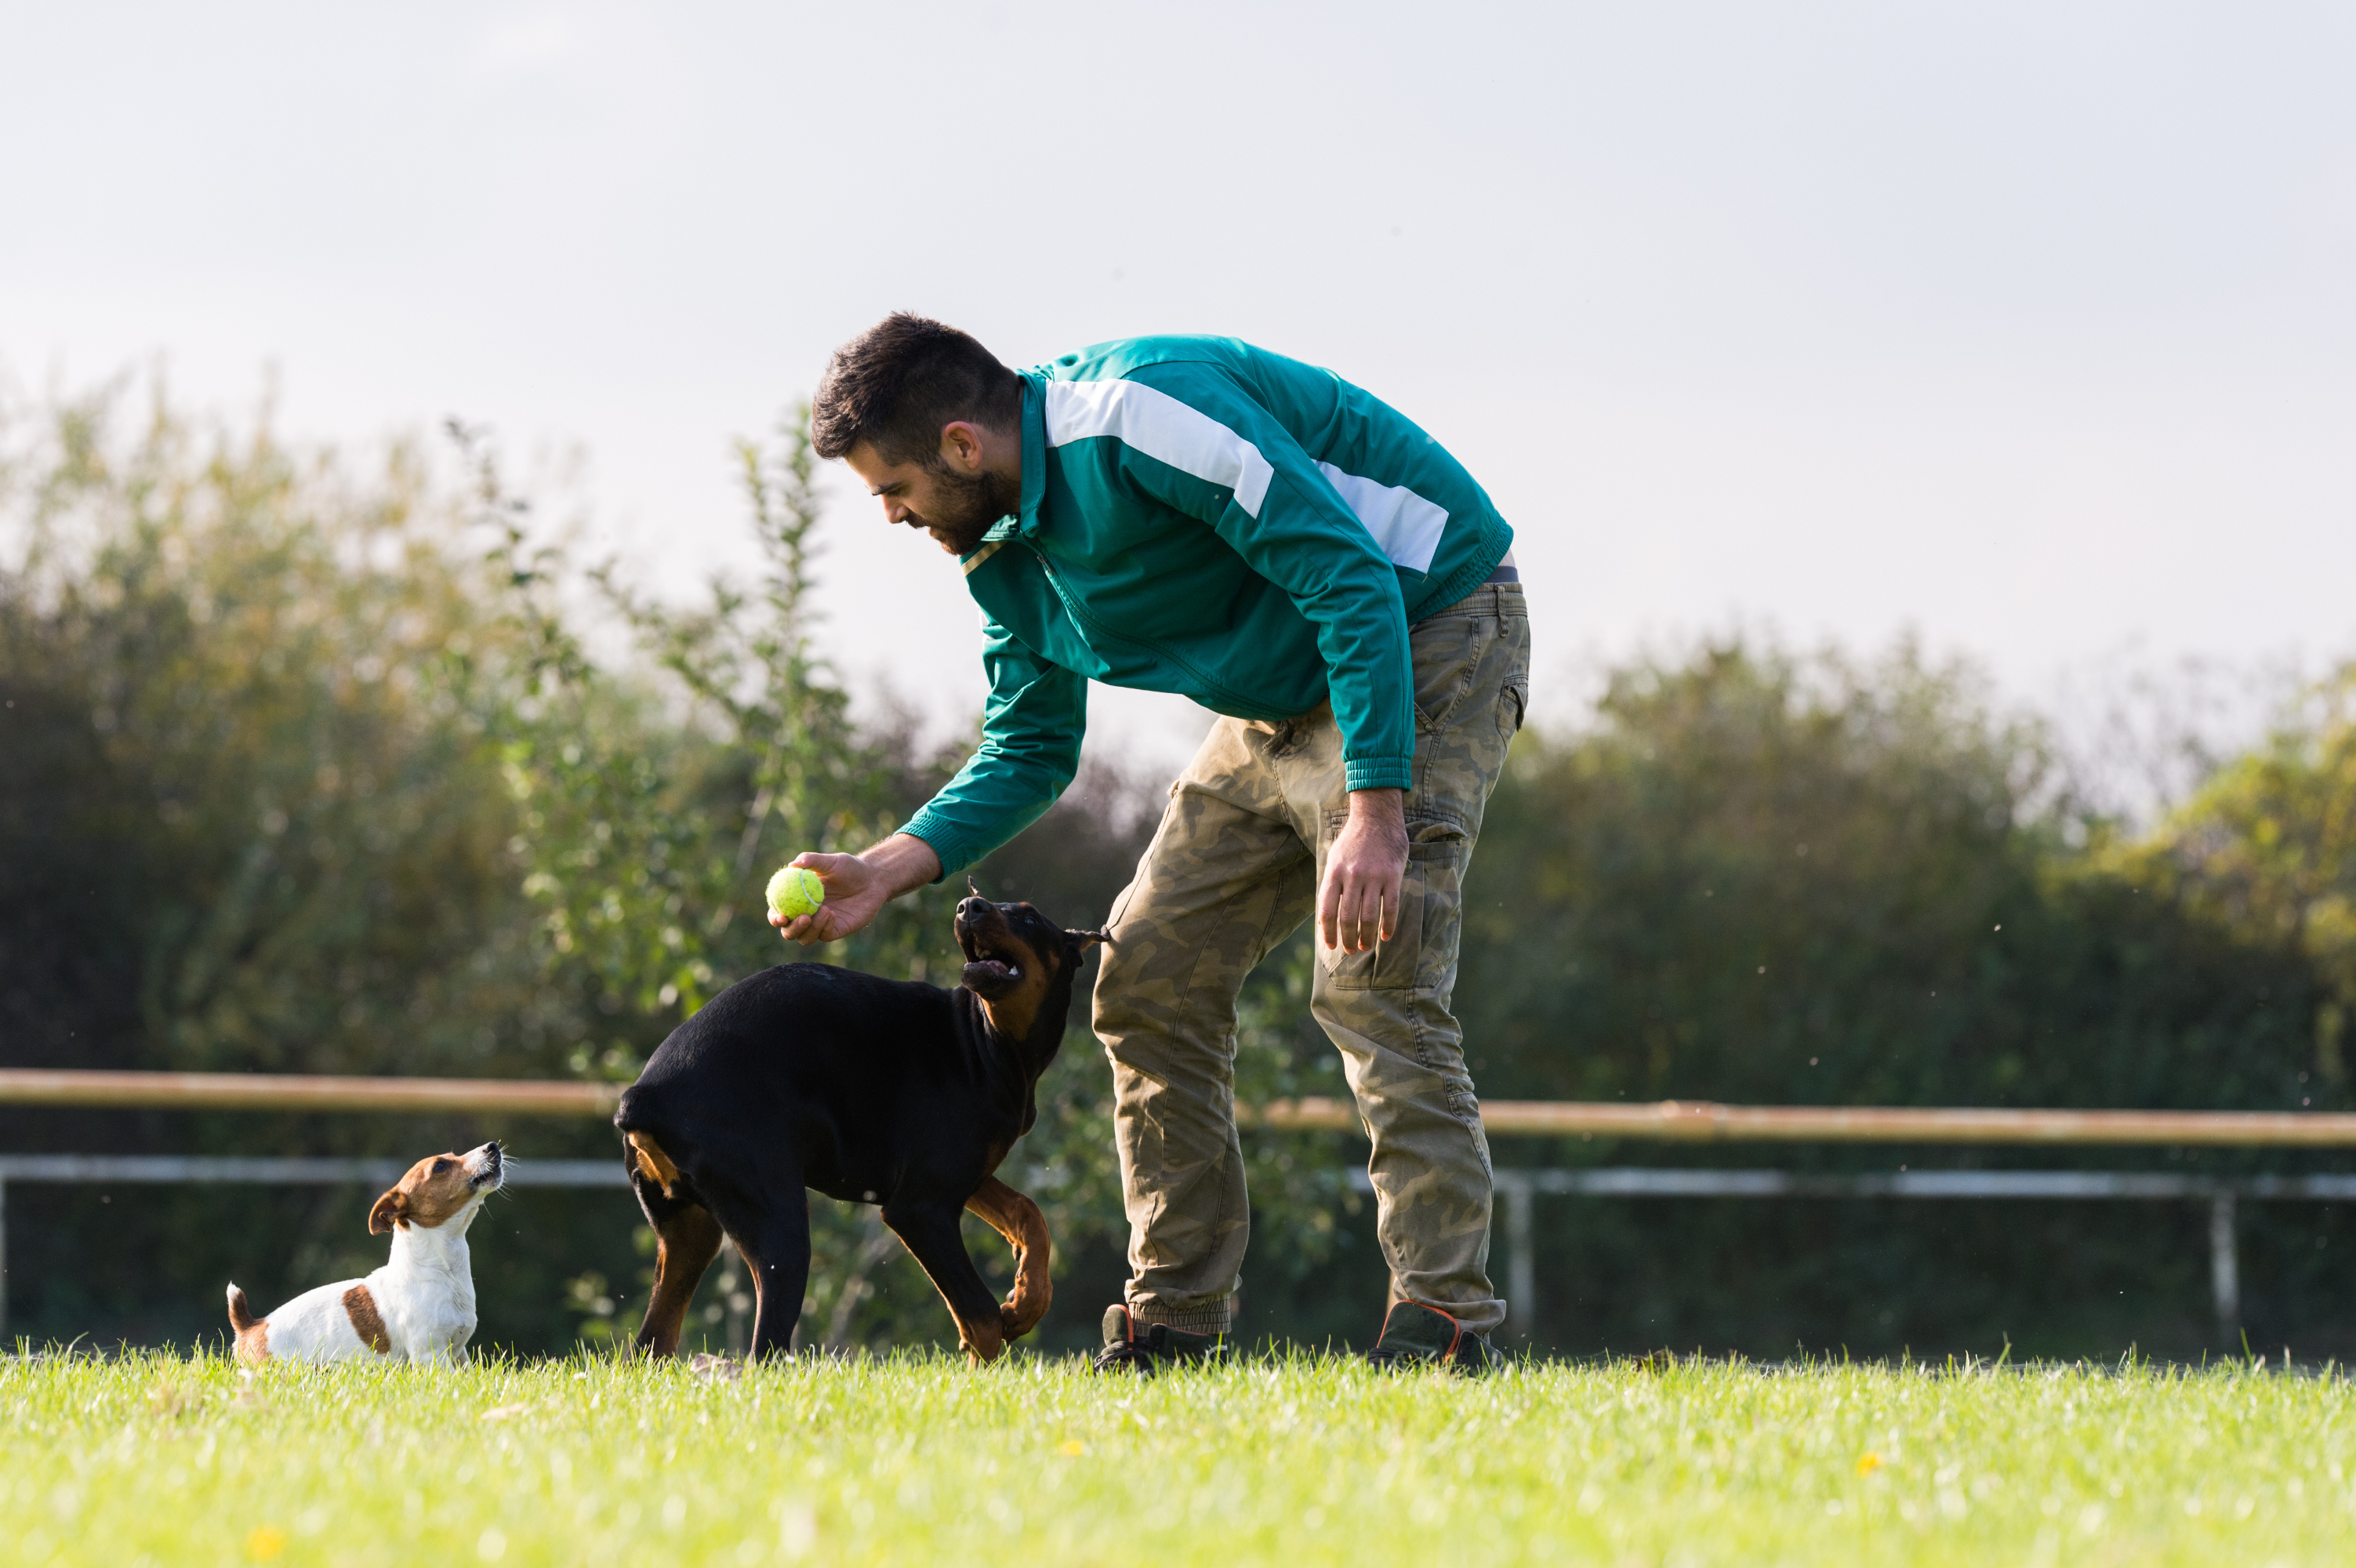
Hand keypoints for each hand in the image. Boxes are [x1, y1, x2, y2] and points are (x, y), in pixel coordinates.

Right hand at [769, 834, 940, 945]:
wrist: (873, 879)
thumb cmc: (849, 868)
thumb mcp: (831, 861)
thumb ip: (812, 860)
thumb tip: (792, 864)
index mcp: (797, 899)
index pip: (778, 911)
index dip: (774, 916)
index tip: (779, 915)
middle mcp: (806, 914)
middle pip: (789, 931)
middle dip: (791, 929)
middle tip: (803, 918)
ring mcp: (820, 925)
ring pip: (805, 938)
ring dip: (811, 928)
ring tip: (825, 910)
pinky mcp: (835, 931)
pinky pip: (824, 936)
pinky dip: (825, 927)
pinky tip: (833, 914)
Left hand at [1319, 788, 1407, 953]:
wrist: (1377, 816)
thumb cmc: (1353, 840)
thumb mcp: (1334, 857)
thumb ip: (1330, 885)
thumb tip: (1325, 918)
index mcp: (1334, 872)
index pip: (1327, 910)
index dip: (1327, 932)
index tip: (1331, 945)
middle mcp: (1352, 875)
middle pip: (1347, 917)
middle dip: (1347, 939)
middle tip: (1349, 950)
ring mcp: (1373, 876)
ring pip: (1368, 916)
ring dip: (1365, 937)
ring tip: (1364, 946)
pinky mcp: (1393, 876)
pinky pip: (1391, 907)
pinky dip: (1387, 926)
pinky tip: (1385, 937)